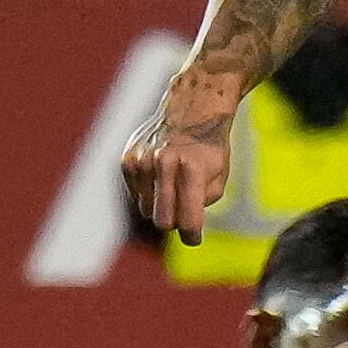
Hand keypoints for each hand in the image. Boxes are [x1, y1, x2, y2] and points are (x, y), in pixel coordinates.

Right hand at [123, 73, 241, 242]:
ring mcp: (142, 161)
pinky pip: (135, 195)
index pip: (187, 220)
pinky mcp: (128, 160)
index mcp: (191, 169)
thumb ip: (202, 204)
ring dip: (161, 206)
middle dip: (175, 223)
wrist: (191, 108)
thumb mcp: (219, 176)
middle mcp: (163, 164)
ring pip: (146, 210)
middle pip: (163, 221)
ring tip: (173, 185)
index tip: (194, 239)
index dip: (192, 236)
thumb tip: (181, 226)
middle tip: (185, 213)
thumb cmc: (209, 148)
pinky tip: (160, 174)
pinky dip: (148, 192)